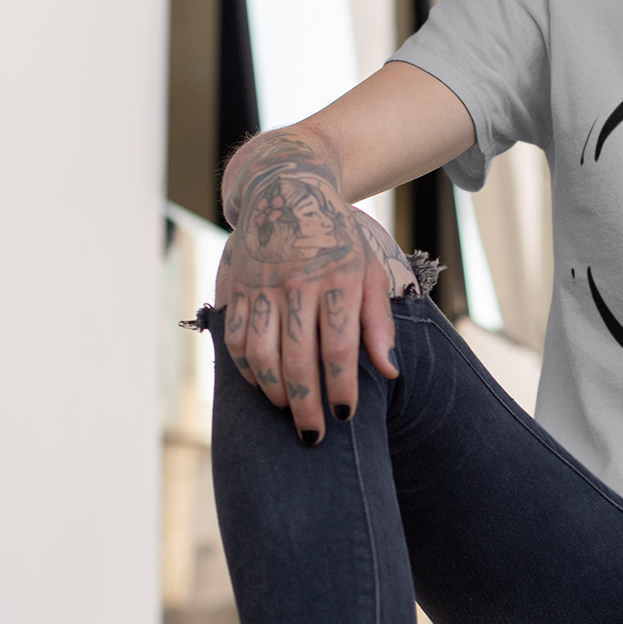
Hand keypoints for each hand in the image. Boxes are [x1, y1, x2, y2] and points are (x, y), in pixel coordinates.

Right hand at [218, 133, 416, 443]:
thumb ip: (379, 323)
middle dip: (306, 406)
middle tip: (313, 435)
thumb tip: (390, 371)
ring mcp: (262, 283)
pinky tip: (261, 383)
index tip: (346, 416)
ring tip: (287, 410)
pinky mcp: (236, 284)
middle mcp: (297, 282)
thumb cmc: (337, 238)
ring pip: (259, 353)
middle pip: (298, 359)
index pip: (340, 347)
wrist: (286, 188)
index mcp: (339, 278)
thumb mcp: (370, 270)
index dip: (342, 387)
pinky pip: (233, 338)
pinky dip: (244, 368)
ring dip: (273, 391)